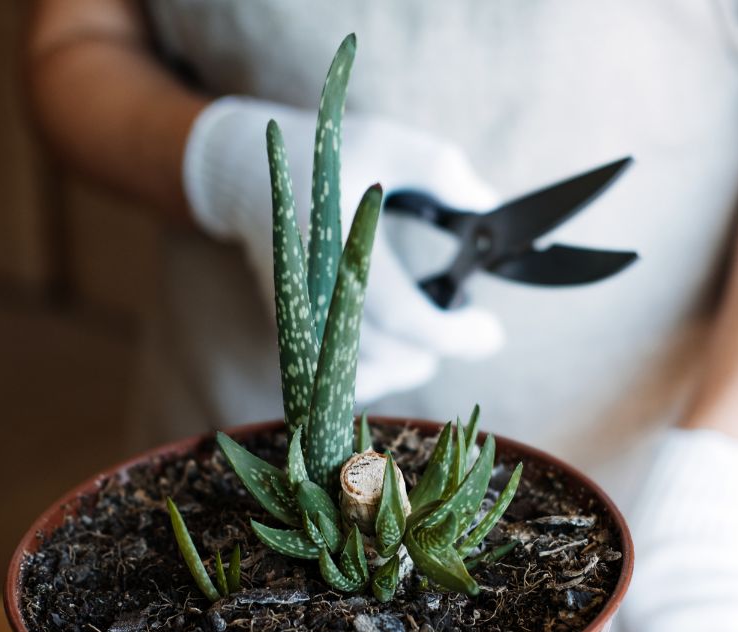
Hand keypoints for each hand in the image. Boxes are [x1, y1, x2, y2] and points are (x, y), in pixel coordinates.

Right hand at [182, 96, 503, 402]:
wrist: (246, 176)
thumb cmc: (321, 156)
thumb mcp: (387, 143)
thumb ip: (440, 169)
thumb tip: (486, 203)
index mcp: (337, 246)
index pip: (400, 313)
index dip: (451, 334)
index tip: (490, 332)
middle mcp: (312, 291)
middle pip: (383, 356)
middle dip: (435, 348)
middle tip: (467, 327)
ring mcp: (297, 317)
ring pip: (358, 377)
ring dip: (407, 364)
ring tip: (433, 334)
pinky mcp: (291, 331)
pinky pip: (332, 382)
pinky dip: (373, 375)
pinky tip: (397, 350)